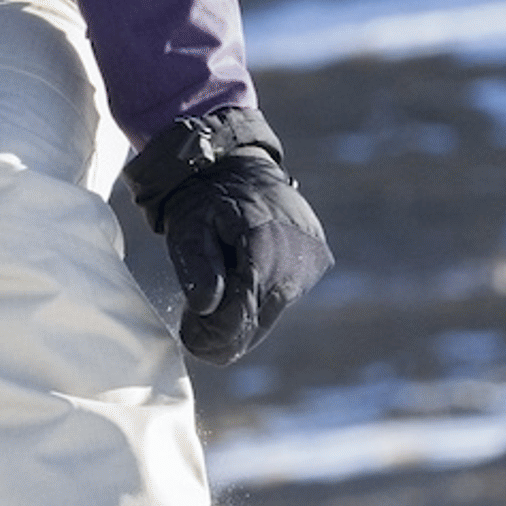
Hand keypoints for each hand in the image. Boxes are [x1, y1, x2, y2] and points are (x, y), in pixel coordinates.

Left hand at [124, 107, 332, 364]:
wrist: (238, 165)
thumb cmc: (205, 199)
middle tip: (194, 329)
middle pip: (259, 320)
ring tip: (214, 298)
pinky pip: (282, 296)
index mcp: (265, 244)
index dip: (213, 333)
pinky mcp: (317, 261)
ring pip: (271, 312)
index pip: (241, 313)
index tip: (190, 339)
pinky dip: (258, 300)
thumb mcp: (188, 228)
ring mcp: (312, 260)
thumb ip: (197, 269)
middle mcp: (297, 256)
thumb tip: (208, 308)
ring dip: (242, 316)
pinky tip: (238, 283)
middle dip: (225, 330)